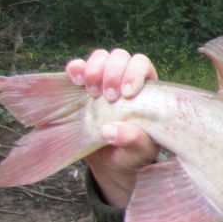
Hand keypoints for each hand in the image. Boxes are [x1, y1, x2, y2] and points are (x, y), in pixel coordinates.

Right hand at [65, 49, 160, 207]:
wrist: (111, 164)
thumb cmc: (133, 155)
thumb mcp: (139, 153)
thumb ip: (134, 141)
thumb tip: (112, 131)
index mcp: (148, 91)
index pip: (143, 65)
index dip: (135, 73)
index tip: (127, 94)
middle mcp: (126, 81)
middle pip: (121, 57)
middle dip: (113, 72)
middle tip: (108, 97)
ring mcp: (103, 82)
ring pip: (101, 57)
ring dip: (94, 69)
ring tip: (91, 93)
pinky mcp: (83, 88)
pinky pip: (78, 68)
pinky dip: (75, 68)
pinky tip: (75, 80)